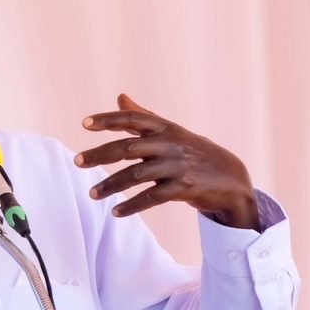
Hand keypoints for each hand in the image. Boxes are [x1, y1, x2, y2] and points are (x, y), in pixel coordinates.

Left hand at [74, 94, 259, 230]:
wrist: (231, 177)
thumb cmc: (194, 151)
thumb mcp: (171, 131)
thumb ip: (143, 116)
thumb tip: (120, 97)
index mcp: (165, 127)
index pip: (132, 119)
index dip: (108, 120)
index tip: (85, 124)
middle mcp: (170, 144)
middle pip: (128, 148)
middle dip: (100, 155)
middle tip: (77, 162)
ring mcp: (177, 166)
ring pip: (136, 176)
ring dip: (111, 186)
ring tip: (93, 194)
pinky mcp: (183, 188)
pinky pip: (151, 198)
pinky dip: (132, 206)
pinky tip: (116, 212)